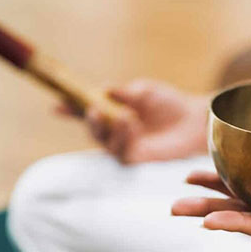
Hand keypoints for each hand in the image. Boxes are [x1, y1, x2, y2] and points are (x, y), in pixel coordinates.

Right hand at [58, 79, 209, 163]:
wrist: (195, 121)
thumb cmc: (171, 105)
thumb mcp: (143, 92)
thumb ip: (122, 93)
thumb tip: (101, 90)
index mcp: (114, 113)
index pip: (88, 112)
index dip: (70, 110)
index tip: (55, 106)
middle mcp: (117, 133)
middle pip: (93, 131)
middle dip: (89, 121)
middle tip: (94, 110)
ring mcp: (125, 148)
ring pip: (105, 143)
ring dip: (111, 128)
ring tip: (126, 116)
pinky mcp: (137, 162)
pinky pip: (121, 153)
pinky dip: (123, 137)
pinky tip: (132, 125)